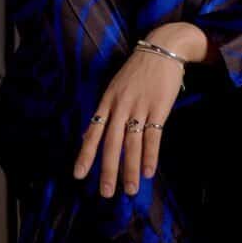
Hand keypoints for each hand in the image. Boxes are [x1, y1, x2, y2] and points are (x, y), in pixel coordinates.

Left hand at [72, 39, 185, 197]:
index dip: (86, 154)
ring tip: (130, 190)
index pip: (94, 131)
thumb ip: (106, 110)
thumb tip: (91, 133)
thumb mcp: (116, 86)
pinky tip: (148, 171)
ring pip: (132, 143)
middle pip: (111, 142)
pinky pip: (153, 136)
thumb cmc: (138, 70)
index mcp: (108, 100)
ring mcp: (140, 107)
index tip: (79, 175)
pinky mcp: (159, 108)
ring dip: (130, 168)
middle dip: (108, 169)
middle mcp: (121, 106)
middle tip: (105, 193)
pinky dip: (150, 155)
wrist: (162, 49)